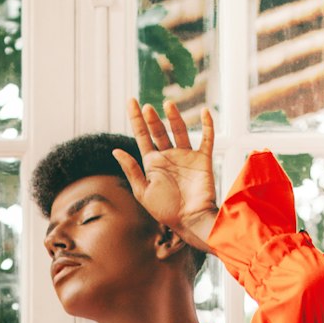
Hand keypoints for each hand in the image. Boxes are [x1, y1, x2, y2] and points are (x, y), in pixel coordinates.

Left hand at [112, 98, 217, 247]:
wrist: (190, 221)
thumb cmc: (165, 211)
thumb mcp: (143, 191)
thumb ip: (131, 170)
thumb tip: (116, 150)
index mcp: (153, 164)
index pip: (142, 136)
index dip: (136, 119)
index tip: (131, 101)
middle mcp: (169, 157)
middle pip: (159, 131)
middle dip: (152, 118)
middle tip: (146, 106)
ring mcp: (186, 157)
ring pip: (180, 131)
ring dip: (174, 117)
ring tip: (168, 104)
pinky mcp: (202, 160)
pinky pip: (207, 139)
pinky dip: (207, 125)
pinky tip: (204, 112)